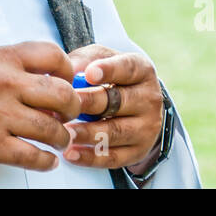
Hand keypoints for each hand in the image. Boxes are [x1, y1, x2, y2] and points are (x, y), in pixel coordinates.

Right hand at [0, 41, 80, 171]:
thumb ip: (10, 68)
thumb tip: (44, 79)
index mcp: (0, 59)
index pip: (51, 55)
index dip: (67, 70)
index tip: (68, 81)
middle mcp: (3, 84)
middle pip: (61, 93)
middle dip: (72, 107)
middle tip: (69, 114)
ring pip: (52, 128)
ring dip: (61, 137)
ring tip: (58, 140)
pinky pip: (34, 156)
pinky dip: (46, 161)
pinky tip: (46, 159)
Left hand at [62, 44, 163, 171]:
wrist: (133, 105)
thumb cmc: (110, 76)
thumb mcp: (100, 58)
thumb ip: (84, 60)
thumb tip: (68, 70)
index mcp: (142, 71)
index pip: (128, 69)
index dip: (109, 70)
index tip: (90, 73)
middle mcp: (149, 99)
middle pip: (119, 101)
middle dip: (92, 103)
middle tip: (68, 105)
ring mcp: (146, 127)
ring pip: (116, 131)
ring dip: (89, 133)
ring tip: (65, 133)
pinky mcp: (138, 151)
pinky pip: (114, 157)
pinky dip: (91, 157)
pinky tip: (70, 153)